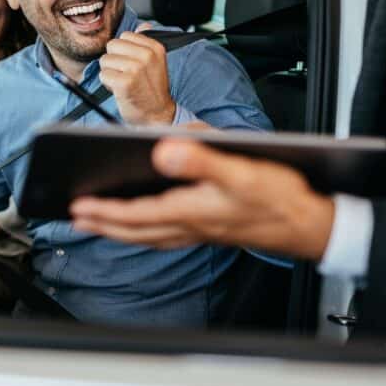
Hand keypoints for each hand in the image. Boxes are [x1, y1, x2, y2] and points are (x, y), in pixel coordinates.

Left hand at [70, 138, 334, 259]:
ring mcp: (200, 230)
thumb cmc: (279, 198)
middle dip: (103, 223)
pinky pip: (165, 234)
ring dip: (120, 229)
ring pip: (148, 234)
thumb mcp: (241, 171)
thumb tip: (160, 152)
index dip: (104, 211)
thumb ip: (200, 160)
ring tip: (98, 221)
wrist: (310, 225)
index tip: (77, 205)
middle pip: (135, 228)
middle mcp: (190, 225)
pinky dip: (146, 230)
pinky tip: (145, 223)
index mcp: (190, 211)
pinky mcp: (211, 229)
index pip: (135, 213)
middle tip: (75, 217)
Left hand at [99, 22, 175, 124]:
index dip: (123, 51)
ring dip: (110, 73)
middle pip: (112, 45)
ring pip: (105, 60)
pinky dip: (108, 84)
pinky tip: (120, 90)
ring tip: (124, 82)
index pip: (125, 35)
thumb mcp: (156, 62)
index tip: (133, 64)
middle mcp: (147, 55)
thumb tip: (142, 25)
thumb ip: (146, 42)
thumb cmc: (153, 89)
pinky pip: (103, 75)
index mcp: (155, 47)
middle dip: (114, 60)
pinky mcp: (125, 82)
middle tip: (126, 74)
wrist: (158, 114)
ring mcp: (136, 68)